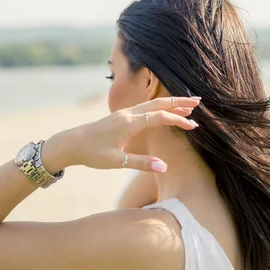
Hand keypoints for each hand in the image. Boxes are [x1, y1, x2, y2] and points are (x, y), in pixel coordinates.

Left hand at [42, 97, 200, 172]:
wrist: (70, 143)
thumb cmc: (91, 153)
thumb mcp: (116, 162)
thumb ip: (141, 162)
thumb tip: (164, 167)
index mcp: (129, 123)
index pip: (160, 118)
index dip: (178, 121)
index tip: (194, 127)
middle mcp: (127, 115)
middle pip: (158, 104)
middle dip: (179, 102)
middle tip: (199, 102)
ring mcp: (123, 114)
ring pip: (151, 104)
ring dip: (169, 103)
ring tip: (187, 104)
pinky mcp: (119, 117)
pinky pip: (144, 108)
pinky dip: (157, 107)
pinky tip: (162, 110)